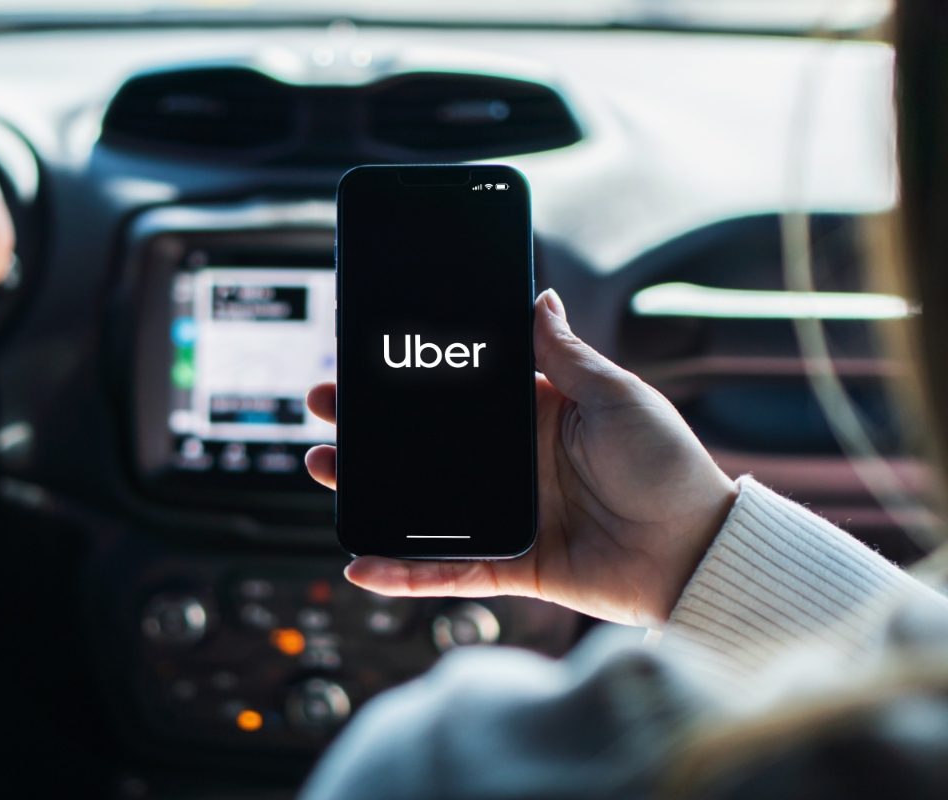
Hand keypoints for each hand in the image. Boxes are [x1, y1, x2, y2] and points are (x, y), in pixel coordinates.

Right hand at [306, 289, 737, 626]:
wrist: (696, 551)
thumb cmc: (668, 465)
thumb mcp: (616, 395)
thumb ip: (566, 353)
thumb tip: (538, 295)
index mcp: (535, 416)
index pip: (457, 393)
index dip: (411, 378)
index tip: (366, 360)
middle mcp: (513, 464)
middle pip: (425, 444)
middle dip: (370, 427)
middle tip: (324, 407)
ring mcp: (507, 514)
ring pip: (421, 504)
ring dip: (368, 489)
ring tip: (321, 466)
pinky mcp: (511, 563)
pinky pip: (447, 570)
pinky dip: (405, 572)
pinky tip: (361, 563)